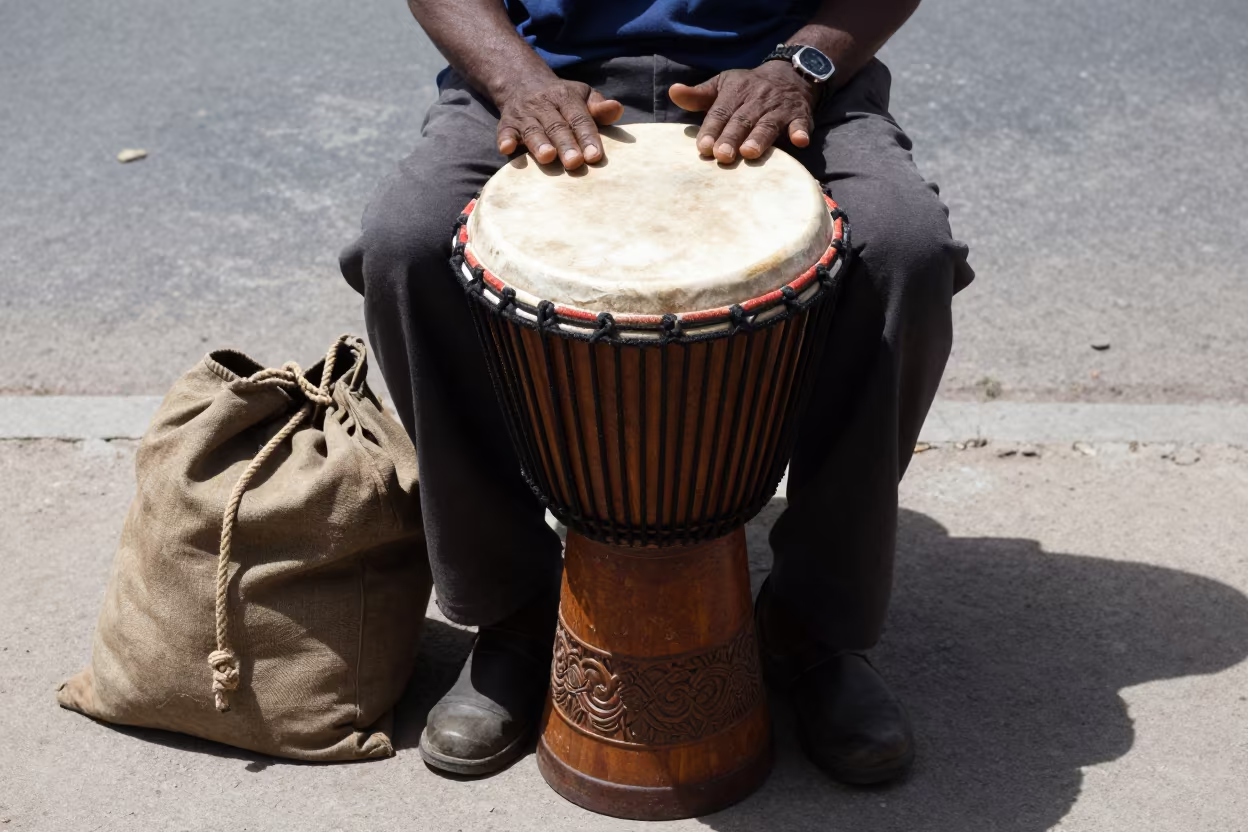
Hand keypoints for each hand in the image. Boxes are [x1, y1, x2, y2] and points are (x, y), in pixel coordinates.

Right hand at [495, 76, 623, 169]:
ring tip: (547, 157)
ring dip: (538, 143)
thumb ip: (599, 107)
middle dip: (565, 144)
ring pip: (532, 130)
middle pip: (556, 126)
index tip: (595, 156)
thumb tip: (617, 109)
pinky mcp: (507, 123)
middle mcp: (544, 104)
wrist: (521, 82)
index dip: (587, 136)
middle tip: (574, 163)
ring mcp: (524, 114)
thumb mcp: (582, 96)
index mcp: (566, 97)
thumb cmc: (562, 99)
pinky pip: (504, 131)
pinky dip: (505, 140)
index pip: (579, 118)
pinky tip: (507, 149)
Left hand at [669, 63, 817, 162]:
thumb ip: (698, 95)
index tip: (703, 147)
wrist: (790, 73)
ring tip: (750, 153)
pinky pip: (801, 123)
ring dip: (760, 138)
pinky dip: (801, 131)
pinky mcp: (799, 115)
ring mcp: (779, 108)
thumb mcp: (723, 85)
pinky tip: (800, 141)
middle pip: (742, 121)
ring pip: (768, 124)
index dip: (712, 129)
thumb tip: (673, 92)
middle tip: (723, 156)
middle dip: (732, 138)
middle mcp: (756, 100)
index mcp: (735, 92)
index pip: (720, 112)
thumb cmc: (748, 87)